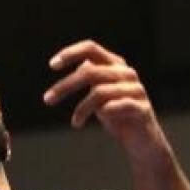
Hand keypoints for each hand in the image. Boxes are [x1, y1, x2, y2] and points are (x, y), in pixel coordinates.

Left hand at [43, 39, 168, 160]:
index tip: (52, 65)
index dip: (70, 53)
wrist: (141, 141)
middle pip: (90, 72)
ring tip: (75, 122)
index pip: (91, 48)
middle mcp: (126, 74)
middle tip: (47, 100)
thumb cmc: (118, 116)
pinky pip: (115, 106)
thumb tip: (80, 64)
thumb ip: (91, 78)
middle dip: (65, 86)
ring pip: (99, 92)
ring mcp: (136, 90)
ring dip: (81, 109)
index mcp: (115, 65)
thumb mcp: (100, 95)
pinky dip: (100, 114)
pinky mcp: (141, 109)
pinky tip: (84, 124)